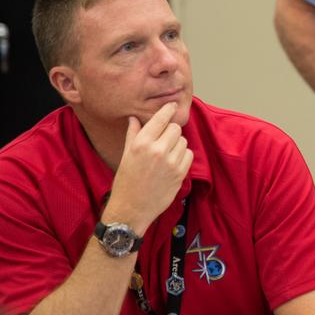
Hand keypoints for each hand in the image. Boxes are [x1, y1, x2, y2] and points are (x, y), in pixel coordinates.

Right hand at [105, 102, 192, 233]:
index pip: (161, 118)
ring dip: (177, 144)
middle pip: (175, 128)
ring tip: (166, 154)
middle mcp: (157, 150)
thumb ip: (133, 134)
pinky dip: (183, 156)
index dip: (168, 110)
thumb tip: (135, 117)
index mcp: (141, 143)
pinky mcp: (180, 173)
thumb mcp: (125, 155)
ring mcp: (171, 162)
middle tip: (163, 140)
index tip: (173, 106)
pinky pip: (189, 154)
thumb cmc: (126, 181)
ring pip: (183, 141)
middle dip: (170, 131)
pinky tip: (172, 163)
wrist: (132, 208)